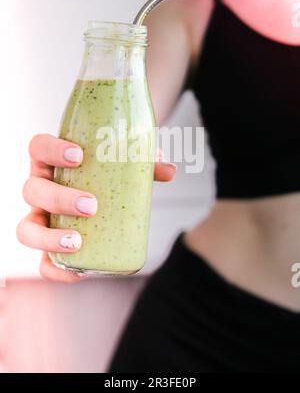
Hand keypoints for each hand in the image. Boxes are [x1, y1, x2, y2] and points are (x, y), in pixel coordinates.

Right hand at [17, 134, 175, 282]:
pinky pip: (42, 264)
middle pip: (33, 190)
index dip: (52, 150)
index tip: (78, 156)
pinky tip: (79, 272)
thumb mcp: (124, 168)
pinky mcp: (48, 248)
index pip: (38, 147)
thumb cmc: (107, 179)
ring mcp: (41, 220)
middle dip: (60, 198)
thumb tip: (169, 171)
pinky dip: (56, 270)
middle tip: (91, 205)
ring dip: (48, 237)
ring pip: (27, 229)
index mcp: (53, 164)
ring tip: (77, 241)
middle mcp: (42, 190)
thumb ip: (144, 165)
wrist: (102, 203)